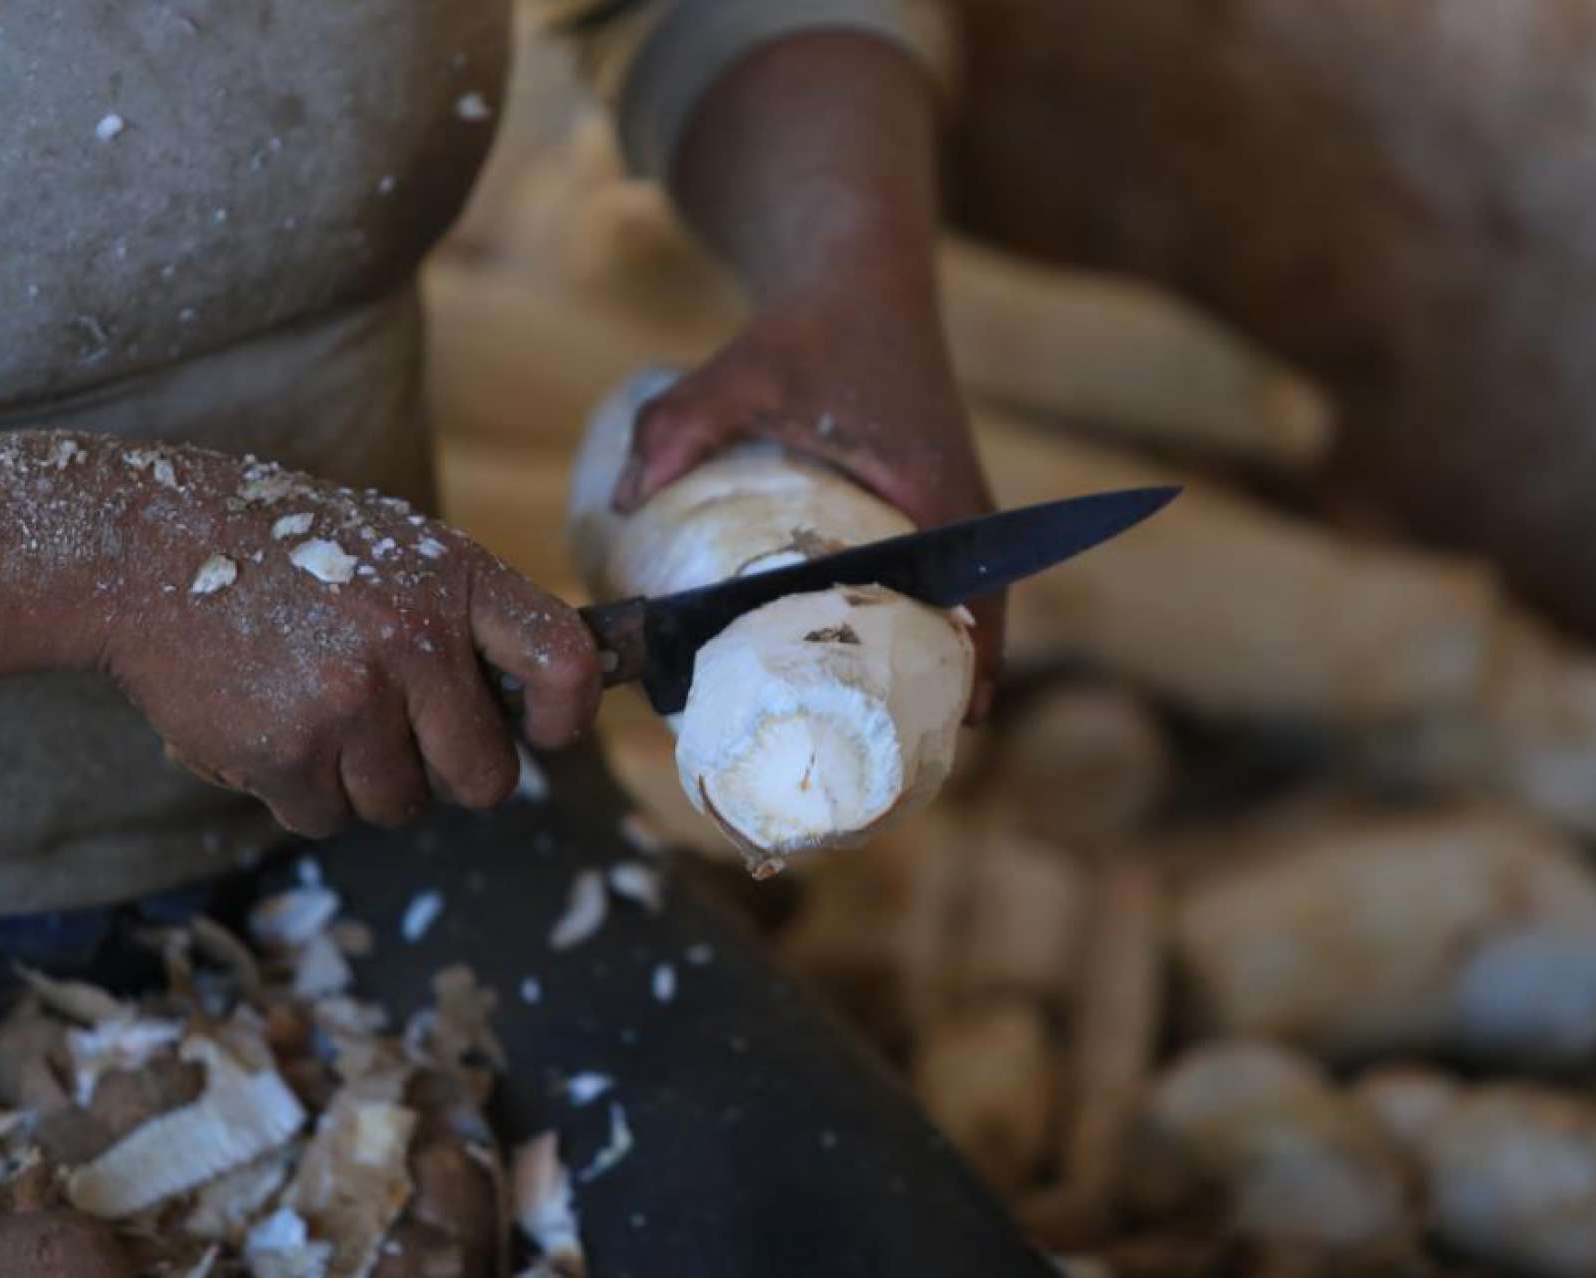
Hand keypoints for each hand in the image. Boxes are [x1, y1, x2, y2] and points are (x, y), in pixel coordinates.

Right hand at [97, 447, 599, 836]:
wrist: (148, 552)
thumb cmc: (291, 556)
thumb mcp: (399, 554)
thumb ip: (466, 620)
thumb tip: (543, 703)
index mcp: (457, 583)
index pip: (563, 662)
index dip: (569, 714)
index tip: (546, 732)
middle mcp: (415, 642)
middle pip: (486, 777)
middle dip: (454, 774)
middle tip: (407, 736)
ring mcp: (350, 700)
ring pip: (401, 805)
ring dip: (366, 781)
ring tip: (318, 710)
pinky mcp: (286, 752)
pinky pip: (326, 817)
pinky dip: (301, 791)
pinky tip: (270, 726)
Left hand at [612, 283, 1003, 719]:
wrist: (857, 276)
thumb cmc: (812, 326)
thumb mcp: (744, 369)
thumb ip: (681, 424)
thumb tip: (621, 503)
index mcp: (934, 488)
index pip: (973, 593)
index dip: (968, 661)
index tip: (954, 719)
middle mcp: (961, 501)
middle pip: (974, 614)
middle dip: (946, 682)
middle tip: (900, 747)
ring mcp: (954, 502)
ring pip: (965, 600)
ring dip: (940, 658)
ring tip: (896, 727)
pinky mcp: (934, 499)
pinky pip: (948, 577)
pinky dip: (930, 621)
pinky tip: (891, 666)